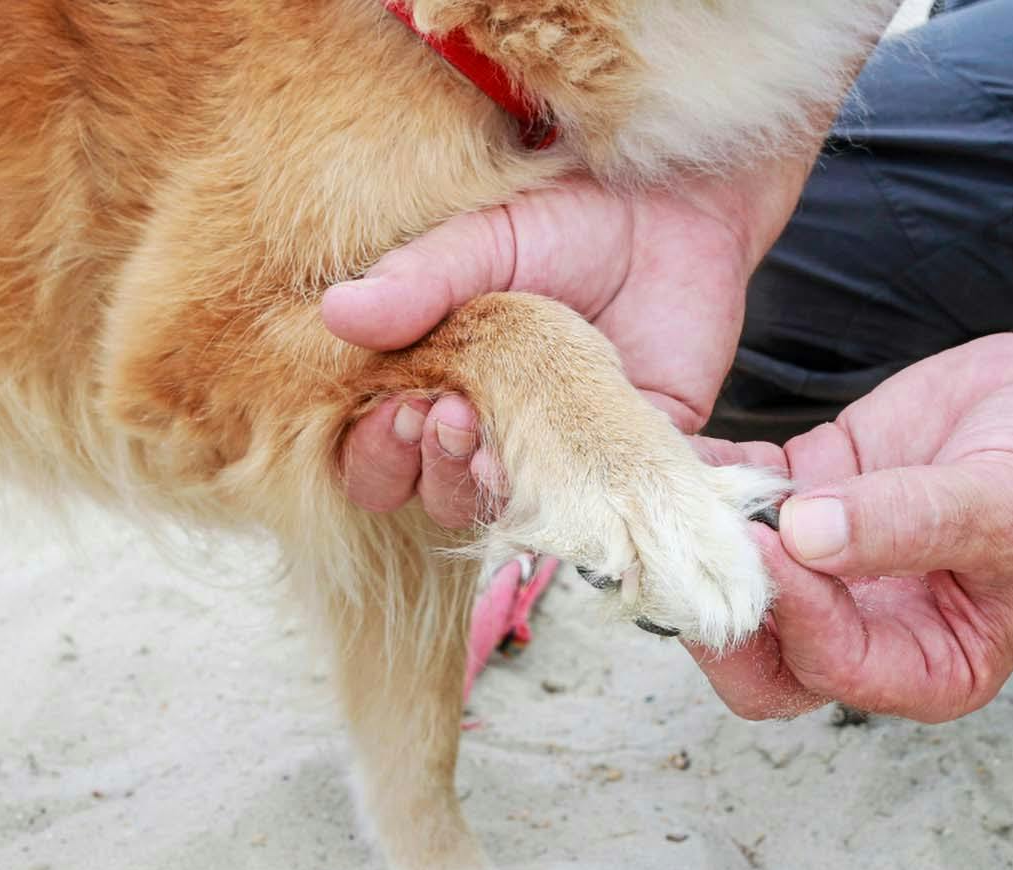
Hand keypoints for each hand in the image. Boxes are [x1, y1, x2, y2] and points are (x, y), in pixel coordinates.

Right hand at [326, 160, 810, 526]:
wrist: (673, 210)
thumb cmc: (567, 223)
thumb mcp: (485, 240)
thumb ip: (419, 280)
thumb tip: (339, 313)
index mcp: (437, 388)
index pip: (381, 455)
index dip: (378, 451)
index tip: (401, 408)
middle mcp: (492, 435)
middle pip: (437, 497)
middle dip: (434, 472)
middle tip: (451, 418)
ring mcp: (561, 456)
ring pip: (511, 515)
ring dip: (497, 492)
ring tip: (500, 449)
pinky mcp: (632, 458)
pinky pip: (619, 506)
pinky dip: (610, 505)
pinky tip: (599, 471)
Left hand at [689, 145, 1012, 721]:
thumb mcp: (1005, 507)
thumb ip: (907, 525)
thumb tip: (807, 536)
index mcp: (927, 665)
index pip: (829, 667)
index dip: (793, 614)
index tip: (773, 547)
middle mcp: (867, 626)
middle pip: (761, 653)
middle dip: (719, 606)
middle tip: (692, 547)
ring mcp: (830, 564)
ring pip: (740, 573)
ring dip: (705, 537)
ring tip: (677, 490)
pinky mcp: (809, 497)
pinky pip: (744, 499)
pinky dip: (714, 478)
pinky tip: (688, 449)